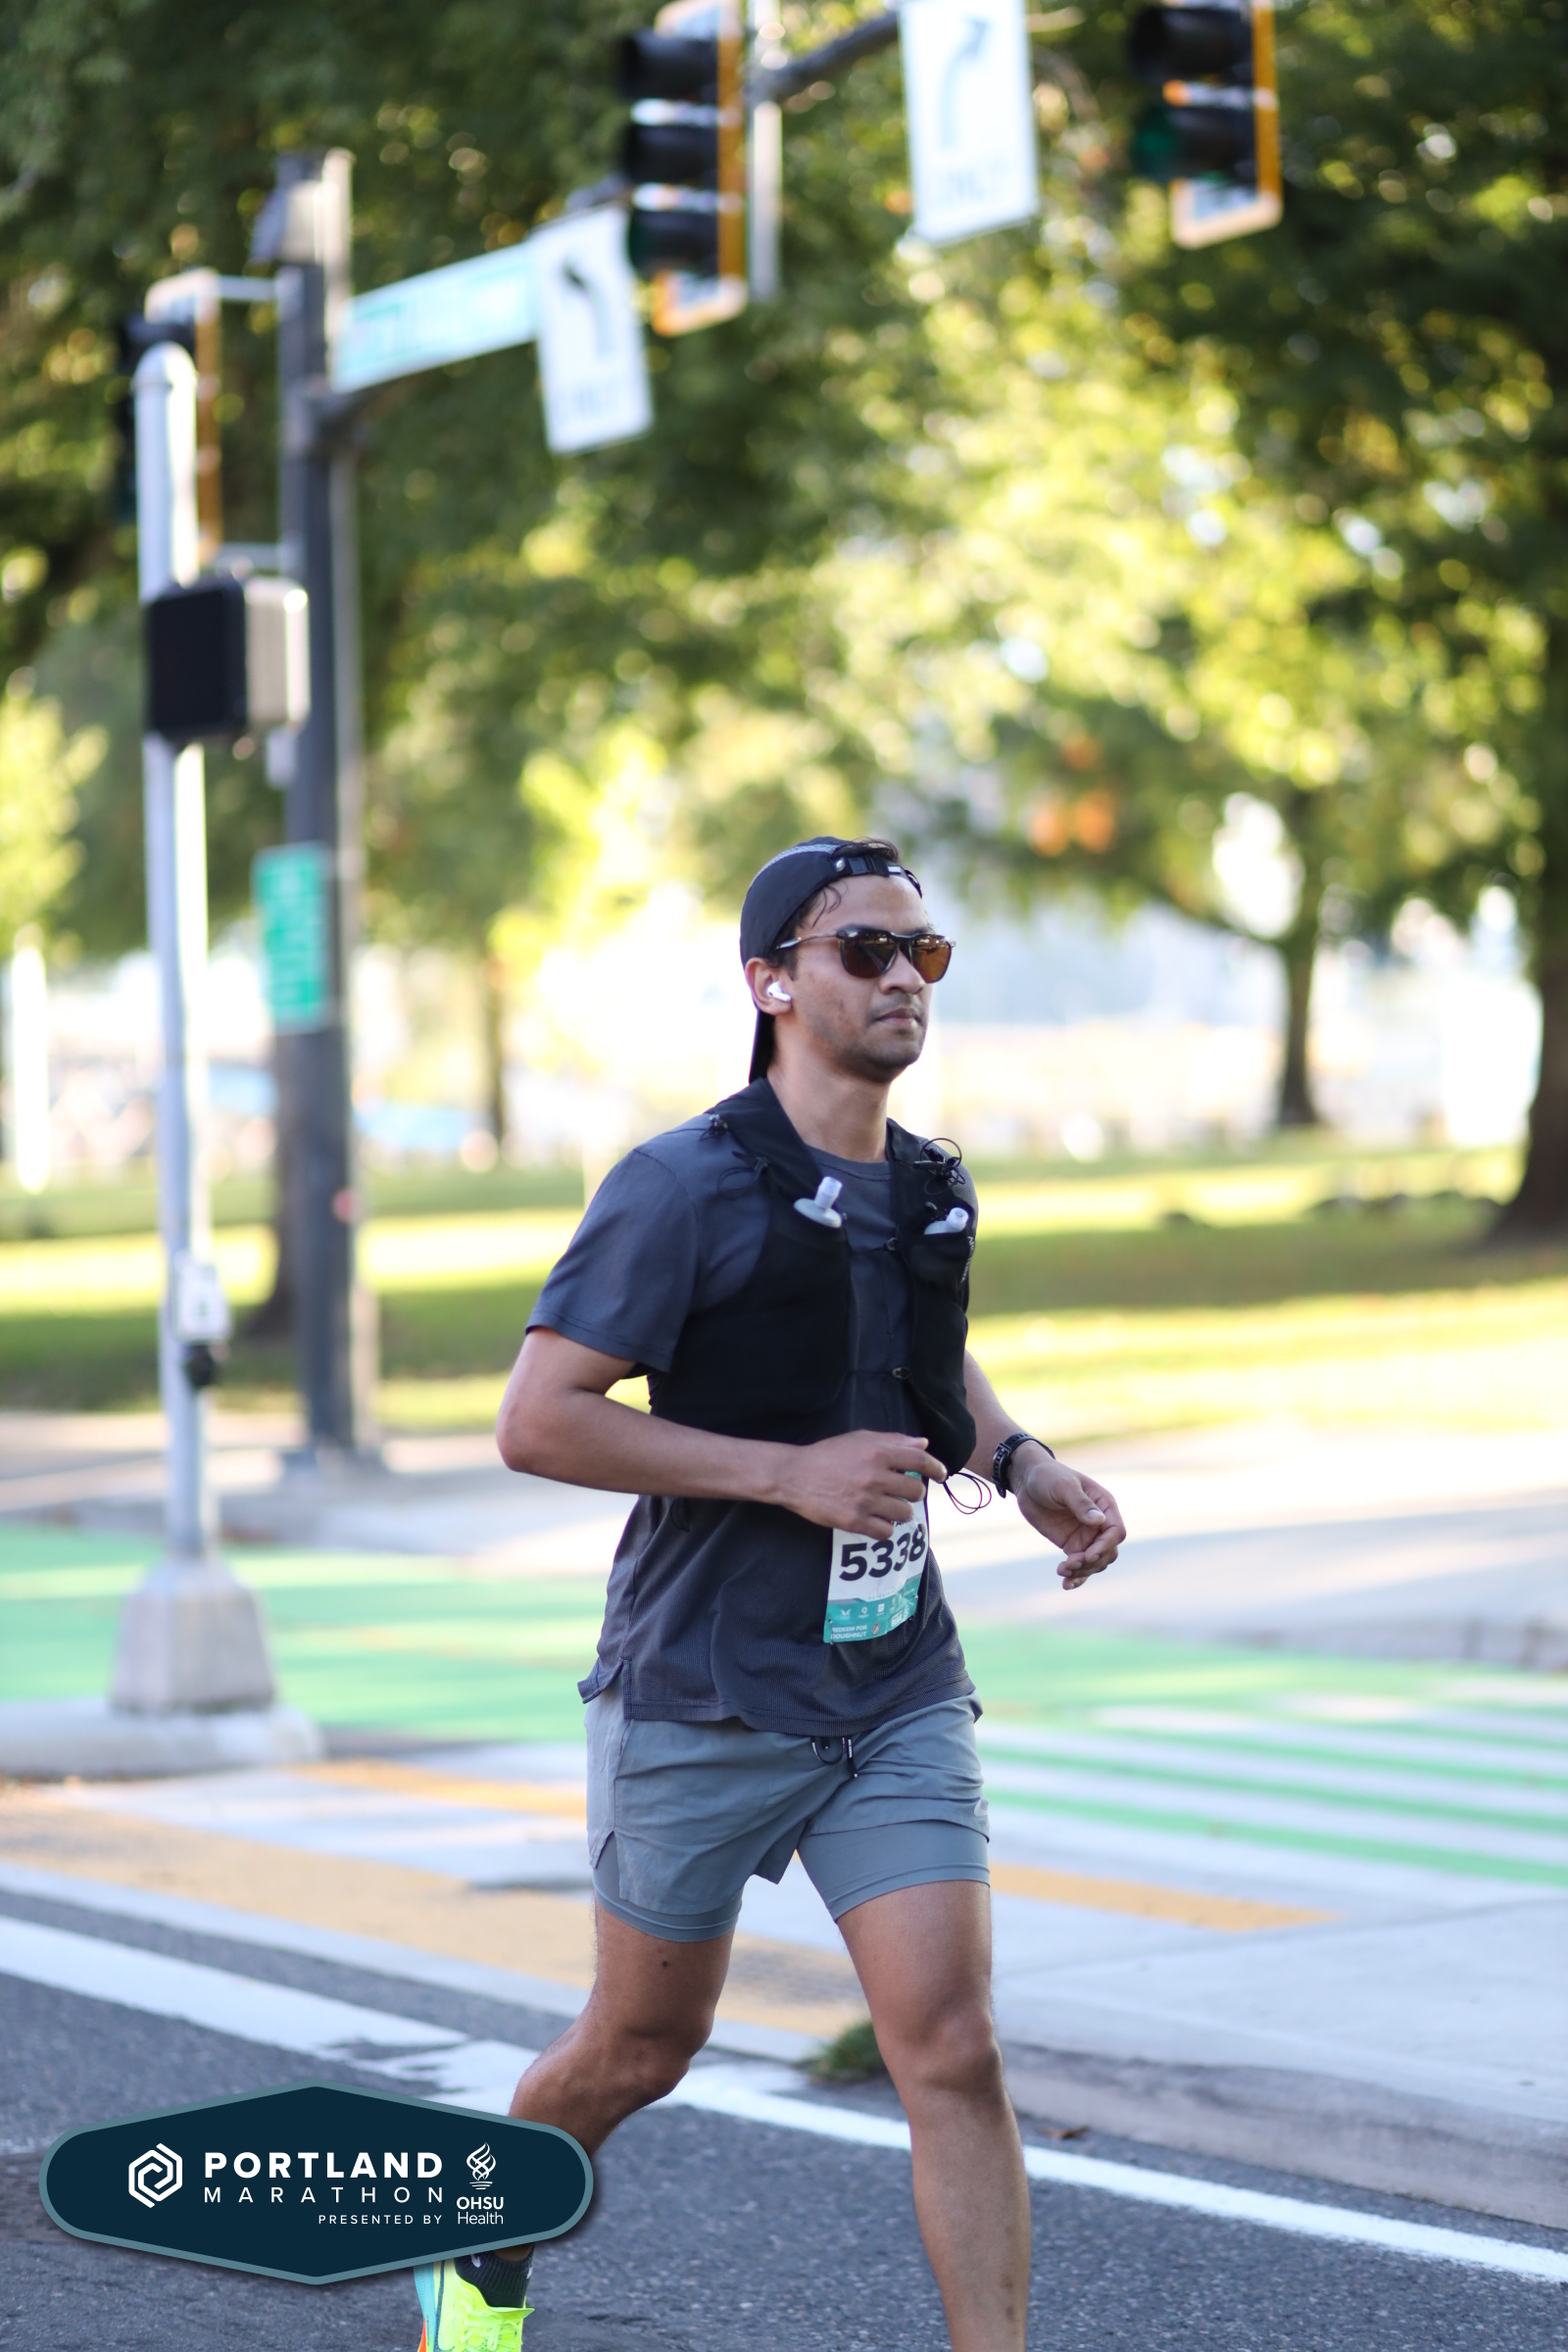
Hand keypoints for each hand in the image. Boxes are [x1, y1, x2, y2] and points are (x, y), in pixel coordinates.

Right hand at [775, 1431, 947, 1536]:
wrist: (795, 1475)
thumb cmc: (828, 1455)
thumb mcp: (860, 1439)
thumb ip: (893, 1441)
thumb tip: (923, 1444)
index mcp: (878, 1453)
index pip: (920, 1462)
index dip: (936, 1468)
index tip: (941, 1475)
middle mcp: (875, 1477)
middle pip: (915, 1491)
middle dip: (913, 1493)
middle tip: (901, 1492)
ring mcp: (865, 1501)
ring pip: (904, 1513)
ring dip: (900, 1511)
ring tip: (888, 1507)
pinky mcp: (854, 1521)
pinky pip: (886, 1532)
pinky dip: (885, 1528)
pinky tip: (877, 1520)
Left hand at [1013, 1449, 1124, 1589]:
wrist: (1026, 1480)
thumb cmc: (1048, 1476)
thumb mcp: (1064, 1487)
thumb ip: (1081, 1504)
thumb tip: (1099, 1520)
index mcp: (1104, 1505)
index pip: (1116, 1532)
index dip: (1105, 1546)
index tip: (1087, 1555)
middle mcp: (1099, 1523)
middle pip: (1108, 1552)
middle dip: (1092, 1562)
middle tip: (1069, 1563)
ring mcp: (1086, 1536)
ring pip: (1096, 1563)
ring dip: (1082, 1571)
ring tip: (1061, 1570)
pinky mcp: (1071, 1545)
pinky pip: (1080, 1565)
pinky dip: (1076, 1576)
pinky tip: (1066, 1584)